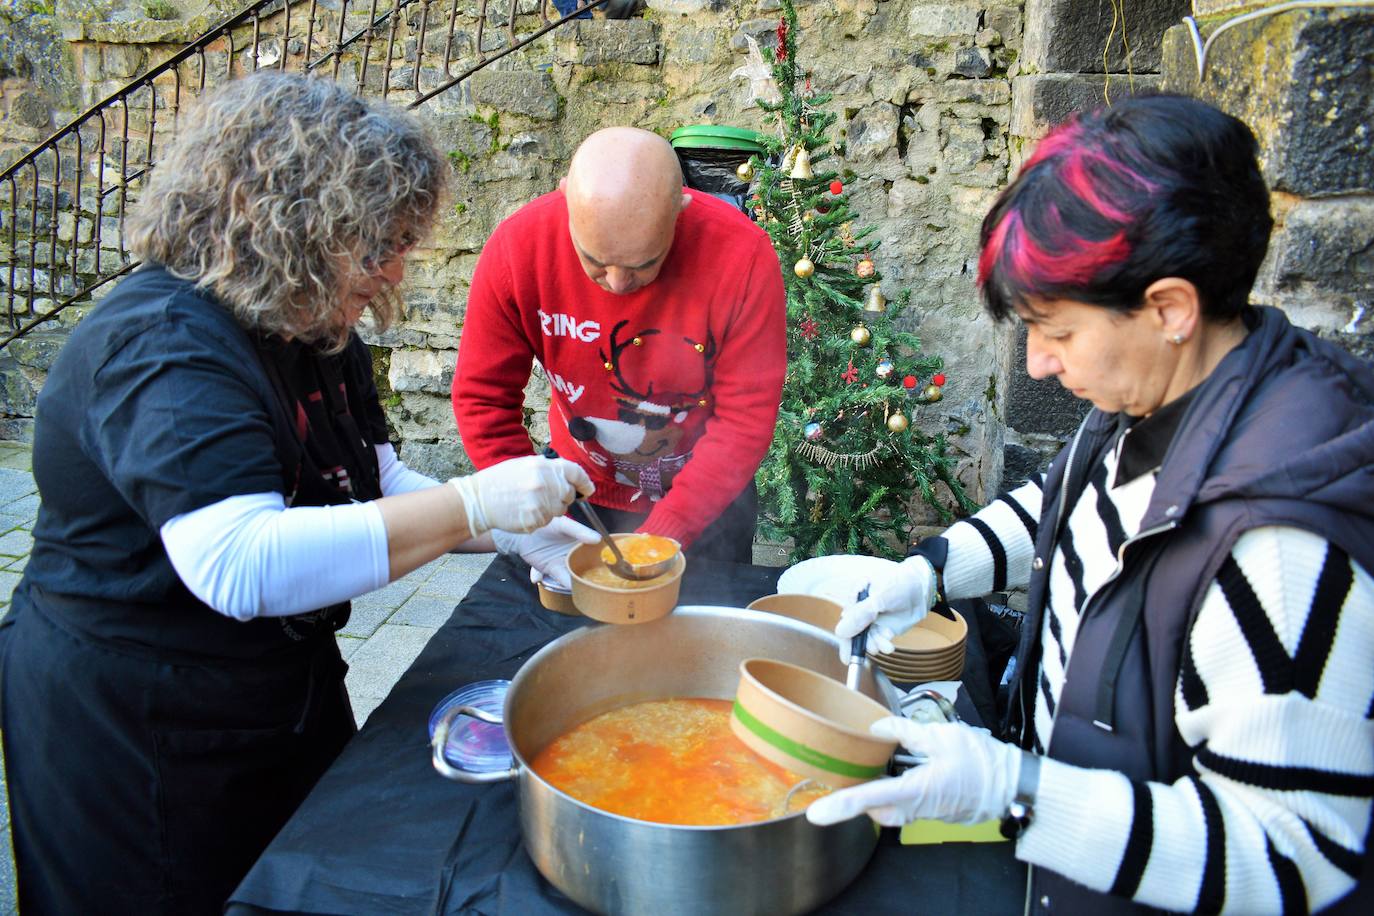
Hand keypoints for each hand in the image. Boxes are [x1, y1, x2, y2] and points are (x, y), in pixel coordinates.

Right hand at [448, 456, 593, 536]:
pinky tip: (525, 512)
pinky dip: (540, 518)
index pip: (576, 473)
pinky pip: (547, 521)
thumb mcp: (525, 465)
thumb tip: (570, 474)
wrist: (478, 500)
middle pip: (569, 494)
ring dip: (551, 508)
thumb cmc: (500, 481)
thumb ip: (549, 468)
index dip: (585, 482)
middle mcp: (545, 484)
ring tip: (531, 502)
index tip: (587, 490)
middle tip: (546, 495)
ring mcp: (540, 503)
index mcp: (544, 466)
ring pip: (560, 510)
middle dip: (563, 496)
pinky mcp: (535, 520)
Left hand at [491, 517, 599, 591]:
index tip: (618, 565)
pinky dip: (565, 583)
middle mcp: (576, 554)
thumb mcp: (564, 525)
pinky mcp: (552, 569)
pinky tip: (566, 586)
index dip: (607, 558)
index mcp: (583, 541)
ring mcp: (565, 562)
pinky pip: (561, 578)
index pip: (598, 550)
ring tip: (588, 588)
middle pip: (589, 566)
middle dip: (596, 575)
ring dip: (580, 582)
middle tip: (605, 583)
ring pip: (576, 575)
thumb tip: (598, 539)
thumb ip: (579, 531)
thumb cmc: (546, 524)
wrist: (523, 532)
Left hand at [804, 718, 1020, 826]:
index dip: (841, 806)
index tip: (818, 813)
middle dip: (861, 795)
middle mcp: (917, 808)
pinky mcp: (933, 811)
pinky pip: (907, 805)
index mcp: (916, 790)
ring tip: (880, 765)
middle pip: (875, 810)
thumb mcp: (943, 736)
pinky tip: (903, 768)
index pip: (871, 799)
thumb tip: (878, 728)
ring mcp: (926, 813)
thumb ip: (906, 731)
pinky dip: (898, 789)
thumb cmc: (983, 762)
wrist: (1013, 784)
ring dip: (882, 791)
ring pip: (890, 809)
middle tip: (852, 772)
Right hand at [834, 555, 936, 654]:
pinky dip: (882, 644)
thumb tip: (840, 632)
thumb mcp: (880, 598)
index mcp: (856, 597)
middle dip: (863, 643)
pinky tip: (889, 644)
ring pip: (867, 638)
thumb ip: (860, 615)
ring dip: (874, 645)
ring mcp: (873, 619)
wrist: (923, 587)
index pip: (846, 620)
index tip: (847, 657)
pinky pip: (879, 640)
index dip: (845, 638)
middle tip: (872, 650)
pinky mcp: (884, 627)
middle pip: (855, 631)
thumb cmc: (901, 583)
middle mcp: (861, 609)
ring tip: (886, 646)